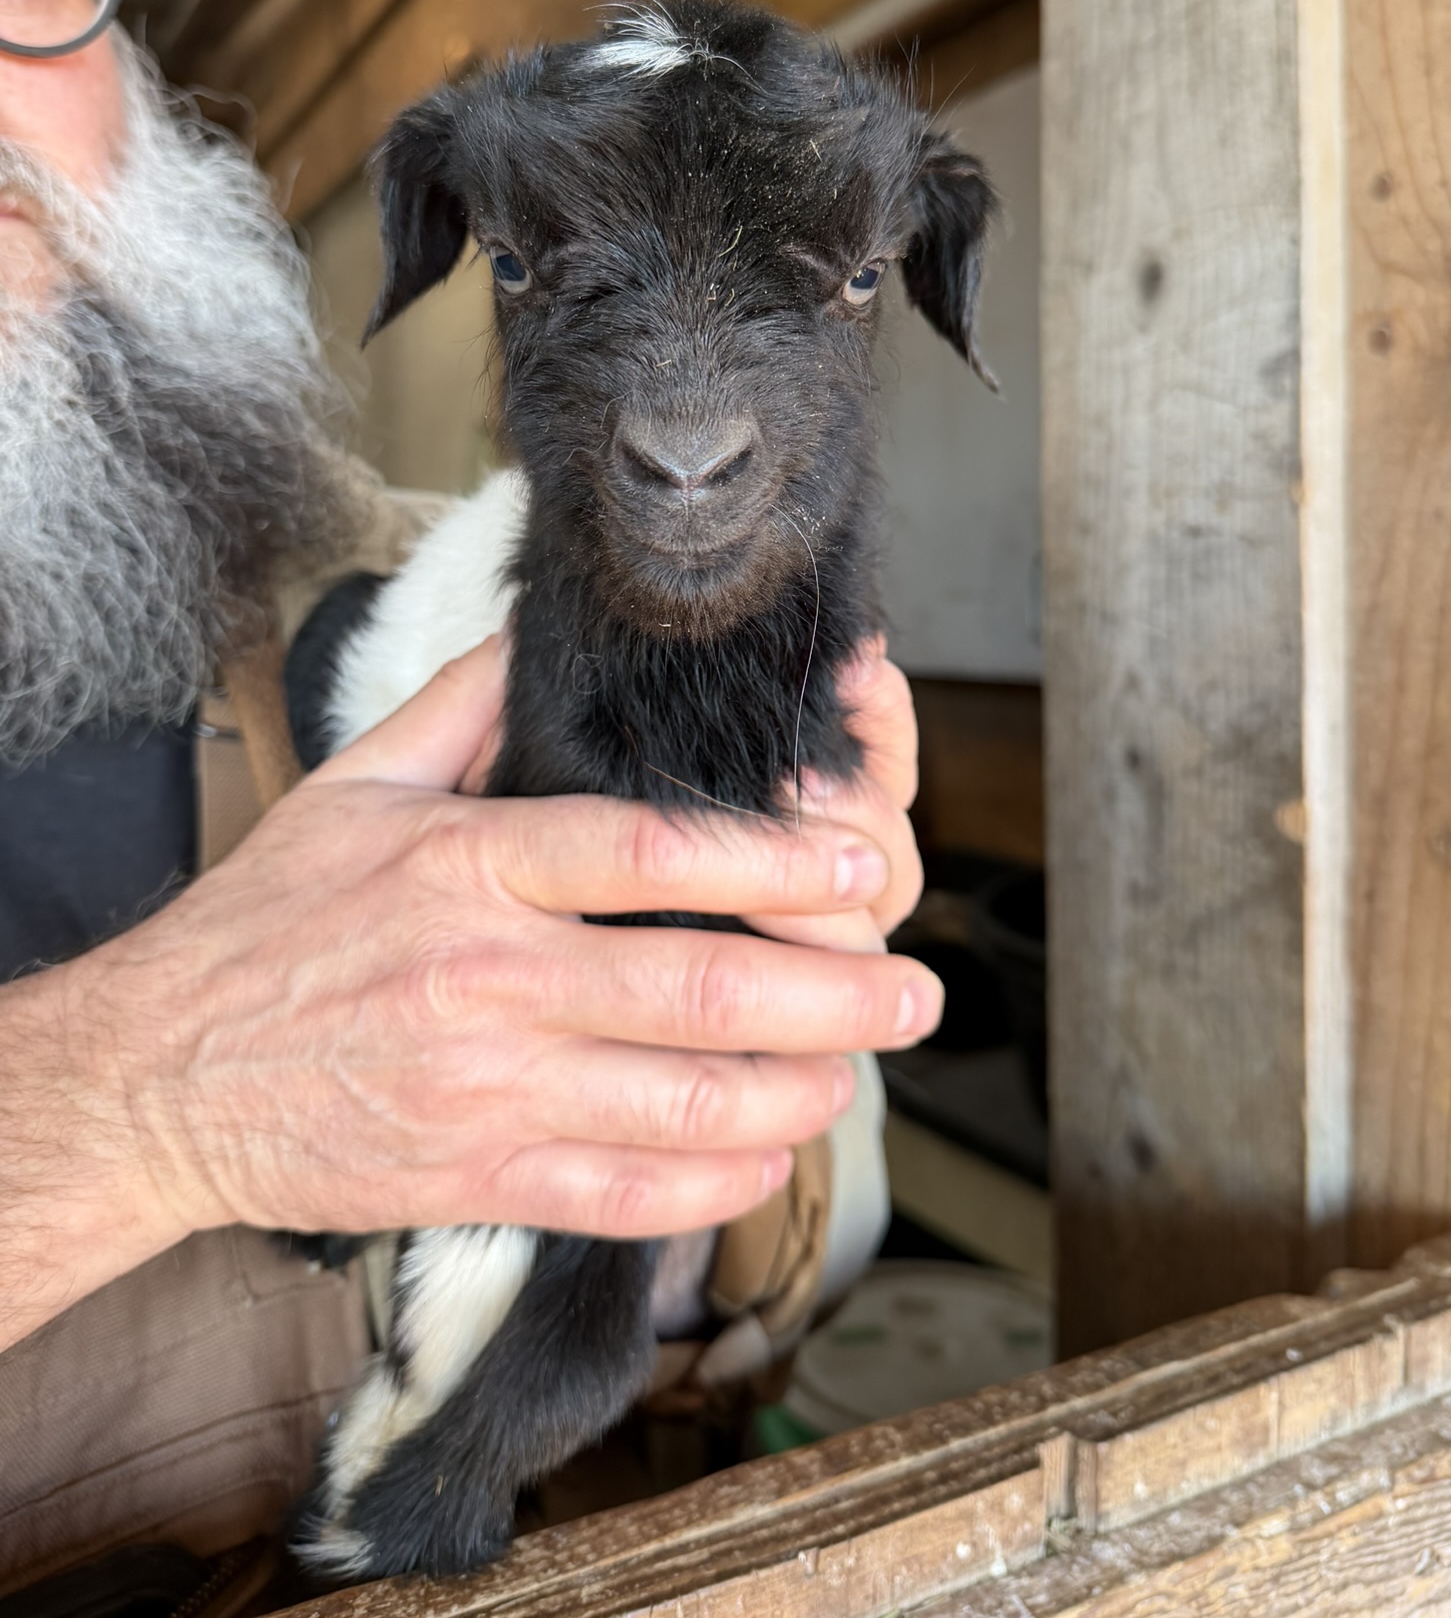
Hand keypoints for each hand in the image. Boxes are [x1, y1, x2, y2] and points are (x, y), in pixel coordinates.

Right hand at [7, 639, 936, 1339]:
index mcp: (468, 865)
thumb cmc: (265, 924)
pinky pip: (626, 1194)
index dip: (779, 862)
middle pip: (703, 990)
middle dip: (836, 993)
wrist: (158, 1077)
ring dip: (799, 1091)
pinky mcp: (476, 1178)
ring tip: (856, 1068)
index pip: (653, 855)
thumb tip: (550, 635)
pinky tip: (763, 1155)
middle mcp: (489, 978)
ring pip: (685, 1102)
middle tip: (912, 988)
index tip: (864, 864)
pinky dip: (715, 1184)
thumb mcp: (354, 785)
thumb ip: (466, 706)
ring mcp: (486, 1089)